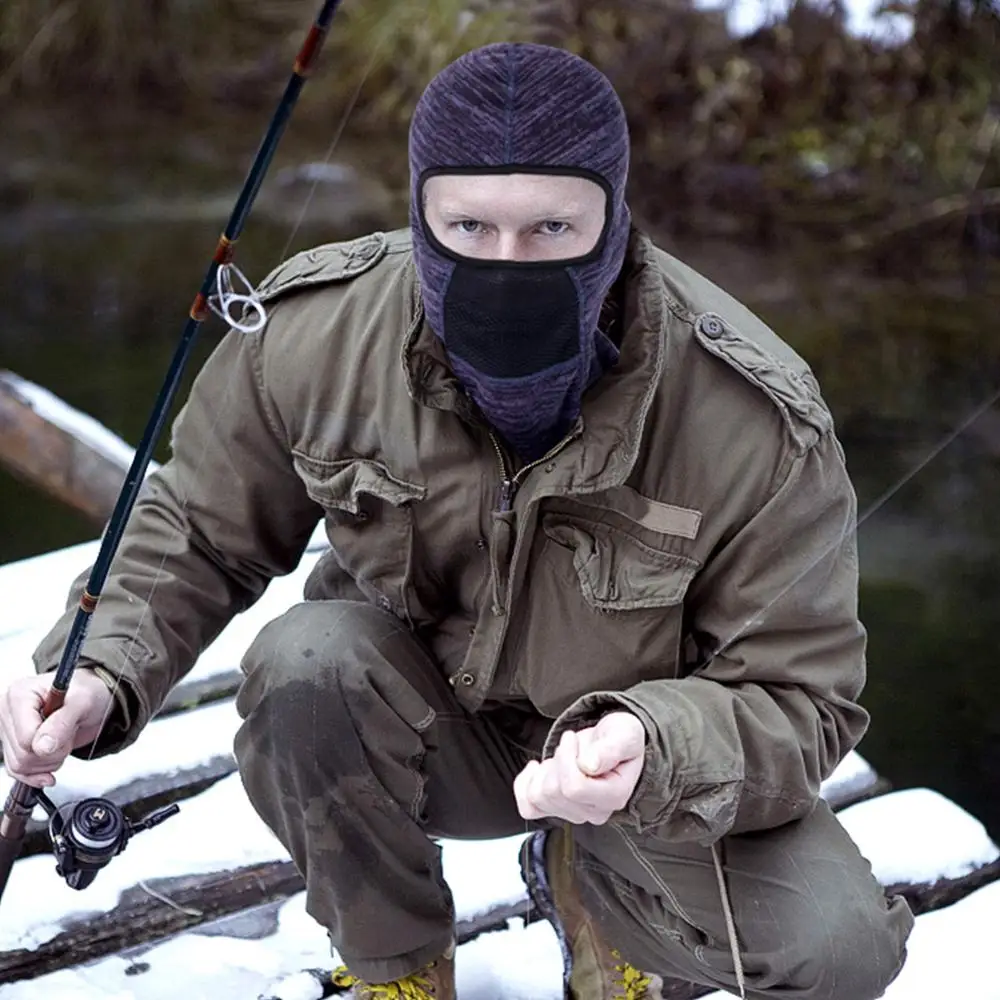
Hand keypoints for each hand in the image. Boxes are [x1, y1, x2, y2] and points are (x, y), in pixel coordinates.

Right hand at [0, 670, 114, 787]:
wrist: (93, 702)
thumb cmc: (87, 694)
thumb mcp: (83, 702)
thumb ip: (63, 723)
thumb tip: (42, 747)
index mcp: (20, 695)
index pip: (25, 737)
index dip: (52, 741)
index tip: (68, 729)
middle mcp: (9, 713)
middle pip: (22, 755)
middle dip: (54, 752)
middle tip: (68, 733)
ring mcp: (9, 731)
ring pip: (20, 766)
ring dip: (49, 761)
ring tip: (62, 740)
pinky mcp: (14, 746)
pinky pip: (17, 772)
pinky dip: (37, 774)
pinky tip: (50, 771)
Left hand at [513, 711, 645, 824]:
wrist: (612, 741)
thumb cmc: (620, 737)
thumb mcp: (625, 733)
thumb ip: (612, 748)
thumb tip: (589, 765)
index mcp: (614, 796)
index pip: (574, 788)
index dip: (565, 758)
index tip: (570, 737)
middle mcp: (595, 812)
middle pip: (554, 792)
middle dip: (555, 761)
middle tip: (570, 746)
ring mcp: (574, 814)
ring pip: (539, 798)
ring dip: (545, 770)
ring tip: (562, 757)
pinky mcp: (556, 811)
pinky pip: (528, 807)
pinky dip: (525, 784)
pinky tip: (537, 768)